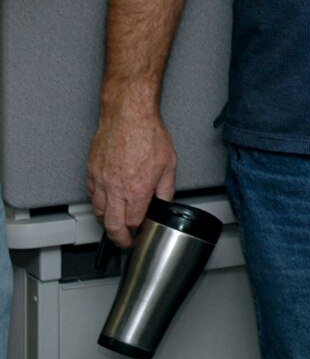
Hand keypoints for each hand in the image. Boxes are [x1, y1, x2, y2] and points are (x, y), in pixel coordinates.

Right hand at [86, 111, 177, 248]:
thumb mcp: (169, 164)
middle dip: (118, 238)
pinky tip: (105, 202)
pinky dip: (97, 202)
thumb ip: (166, 188)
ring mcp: (101, 181)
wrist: (128, 116)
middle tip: (123, 242)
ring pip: (97, 211)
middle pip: (111, 225)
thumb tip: (165, 202)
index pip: (134, 222)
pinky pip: (91, 194)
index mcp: (137, 190)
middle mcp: (116, 189)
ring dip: (106, 221)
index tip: (141, 233)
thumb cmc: (148, 134)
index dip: (138, 231)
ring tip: (114, 224)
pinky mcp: (91, 171)